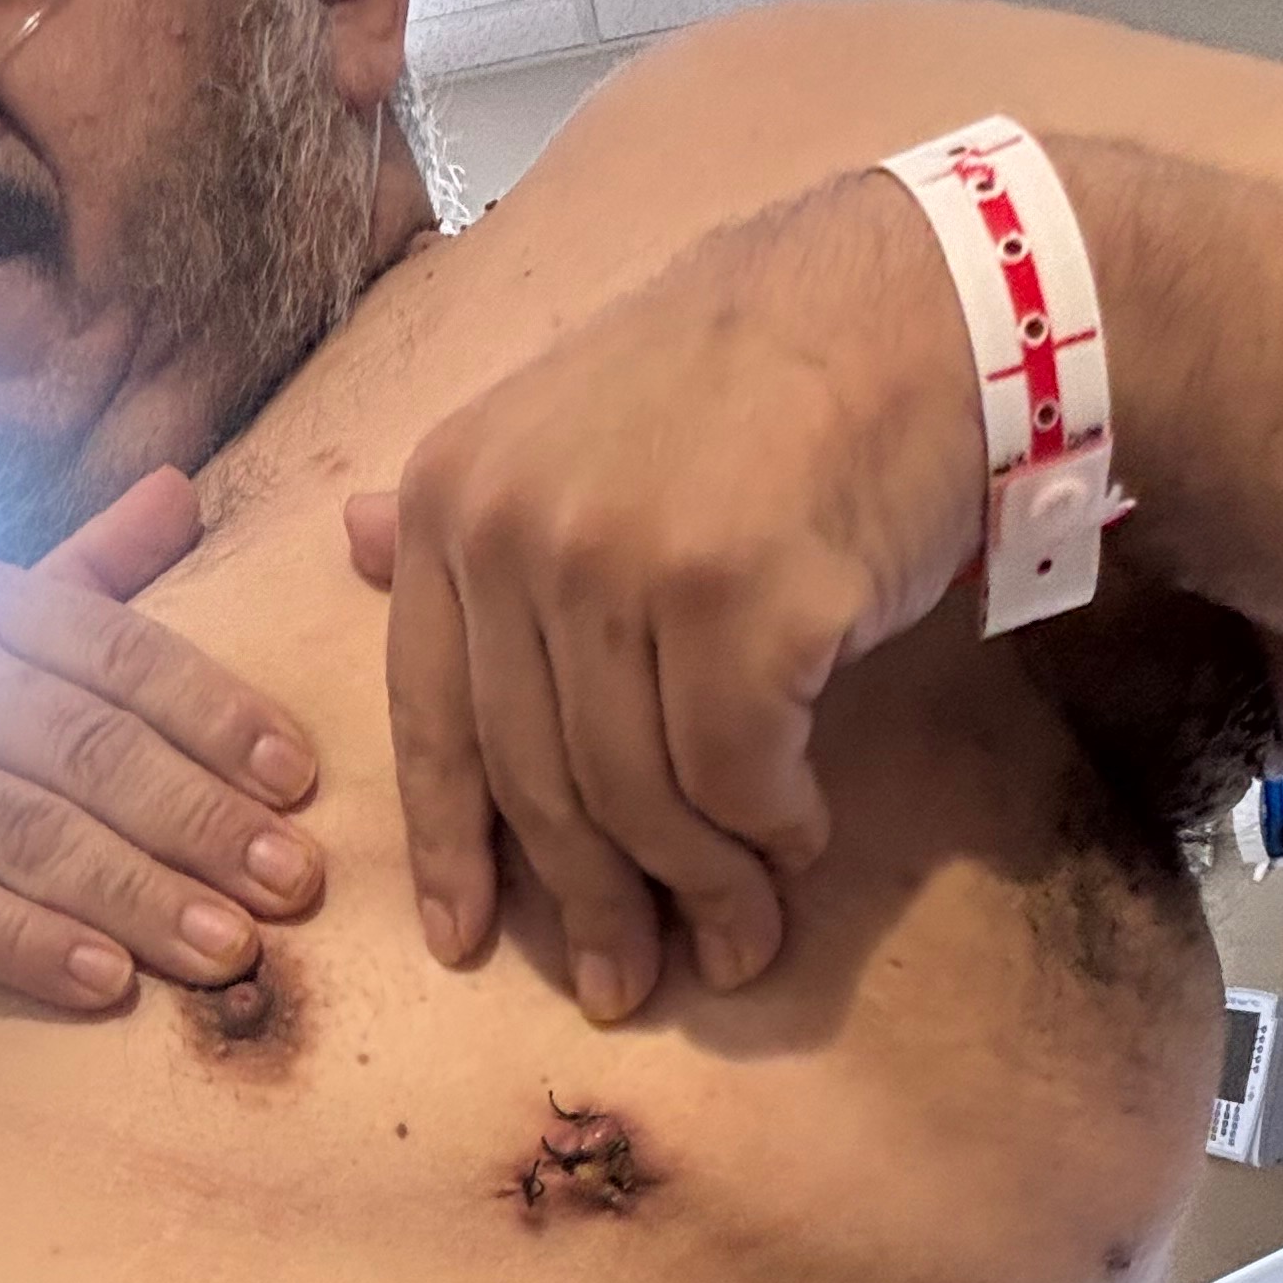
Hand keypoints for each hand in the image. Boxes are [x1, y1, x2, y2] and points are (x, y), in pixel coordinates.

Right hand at [0, 468, 322, 1026]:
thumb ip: (92, 572)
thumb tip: (181, 488)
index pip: (120, 653)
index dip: (216, 716)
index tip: (300, 781)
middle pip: (87, 749)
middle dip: (200, 821)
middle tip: (293, 884)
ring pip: (30, 835)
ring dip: (140, 898)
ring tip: (232, 951)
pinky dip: (33, 947)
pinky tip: (111, 984)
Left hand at [346, 180, 983, 1018]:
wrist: (929, 297)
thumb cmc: (760, 375)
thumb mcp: (576, 414)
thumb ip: (479, 510)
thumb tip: (353, 544)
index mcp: (456, 492)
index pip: (426, 715)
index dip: (450, 846)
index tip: (462, 942)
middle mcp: (515, 529)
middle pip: (536, 780)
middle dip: (587, 905)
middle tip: (622, 985)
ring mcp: (621, 564)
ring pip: (637, 798)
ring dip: (697, 892)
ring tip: (738, 941)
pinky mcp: (738, 602)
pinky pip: (736, 778)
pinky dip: (769, 834)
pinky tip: (796, 844)